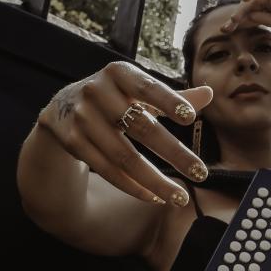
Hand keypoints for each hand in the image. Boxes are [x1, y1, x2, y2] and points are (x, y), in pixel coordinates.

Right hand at [36, 61, 212, 205]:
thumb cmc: (114, 97)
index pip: (148, 88)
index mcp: (119, 73)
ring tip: (180, 197)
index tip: (191, 118)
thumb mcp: (138, 91)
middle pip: (142, 128)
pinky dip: (132, 186)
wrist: (62, 108)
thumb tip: (209, 93)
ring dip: (155, 181)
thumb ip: (172, 97)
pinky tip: (154, 196)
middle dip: (175, 154)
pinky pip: (107, 169)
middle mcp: (98, 92)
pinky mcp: (72, 141)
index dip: (169, 101)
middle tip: (201, 174)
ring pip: (124, 156)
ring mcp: (82, 117)